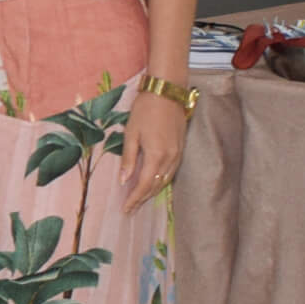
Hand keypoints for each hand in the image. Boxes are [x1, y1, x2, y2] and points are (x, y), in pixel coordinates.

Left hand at [118, 90, 187, 215]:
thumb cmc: (145, 110)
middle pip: (156, 186)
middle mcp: (170, 159)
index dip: (135, 199)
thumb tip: (123, 181)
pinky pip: (171, 172)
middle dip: (143, 199)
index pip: (144, 185)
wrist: (167, 93)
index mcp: (156, 156)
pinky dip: (161, 182)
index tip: (125, 209)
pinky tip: (153, 184)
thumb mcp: (131, 134)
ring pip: (165, 181)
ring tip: (139, 201)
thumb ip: (128, 159)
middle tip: (130, 210)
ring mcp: (178, 154)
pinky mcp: (181, 149)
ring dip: (152, 192)